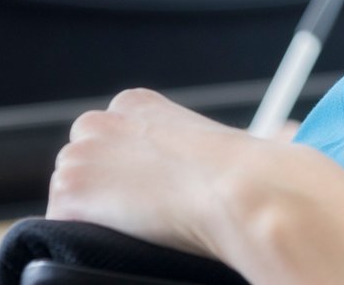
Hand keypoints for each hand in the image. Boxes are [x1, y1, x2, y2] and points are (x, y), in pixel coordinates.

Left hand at [47, 89, 311, 258]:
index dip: (127, 173)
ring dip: (95, 216)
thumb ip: (221, 141)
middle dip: (104, 192)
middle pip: (81, 165)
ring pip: (70, 197)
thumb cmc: (254, 172)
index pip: (107, 141)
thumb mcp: (236, 141)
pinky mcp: (71, 193)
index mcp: (137, 104)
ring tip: (141, 227)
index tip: (151, 193)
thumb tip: (283, 134)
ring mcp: (80, 155)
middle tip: (145, 215)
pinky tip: (123, 239)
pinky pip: (60, 228)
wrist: (244, 191)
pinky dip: (84, 240)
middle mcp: (101, 121)